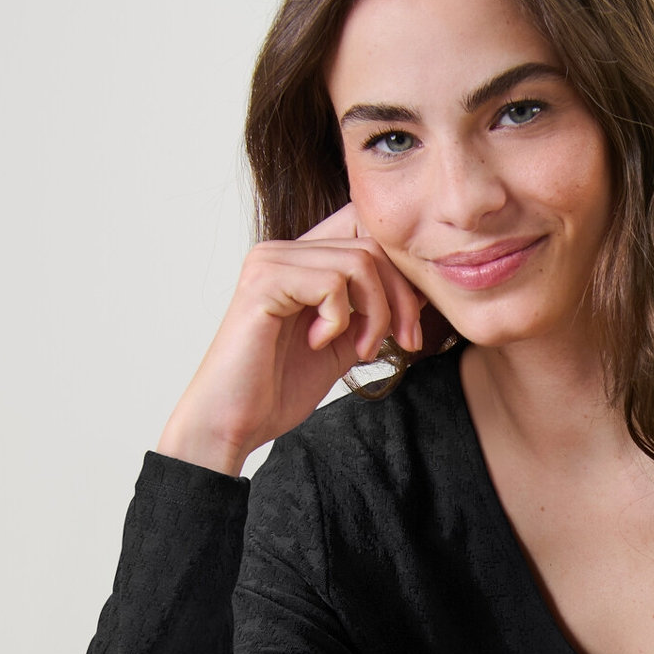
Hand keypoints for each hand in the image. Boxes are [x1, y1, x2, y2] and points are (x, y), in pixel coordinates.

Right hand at [157, 203, 426, 476]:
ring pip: (360, 261)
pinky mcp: (263, 282)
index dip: (401, 273)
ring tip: (358, 350)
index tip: (411, 326)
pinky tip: (317, 343)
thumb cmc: (278, 389)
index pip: (366, 230)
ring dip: (375, 314)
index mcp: (300, 260)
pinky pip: (332, 283)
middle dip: (400, 299)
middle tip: (401, 343)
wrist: (233, 423)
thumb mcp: (343, 343)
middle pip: (372, 244)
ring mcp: (270, 261)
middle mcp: (282, 251)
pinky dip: (340, 320)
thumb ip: (372, 311)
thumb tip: (420, 289)